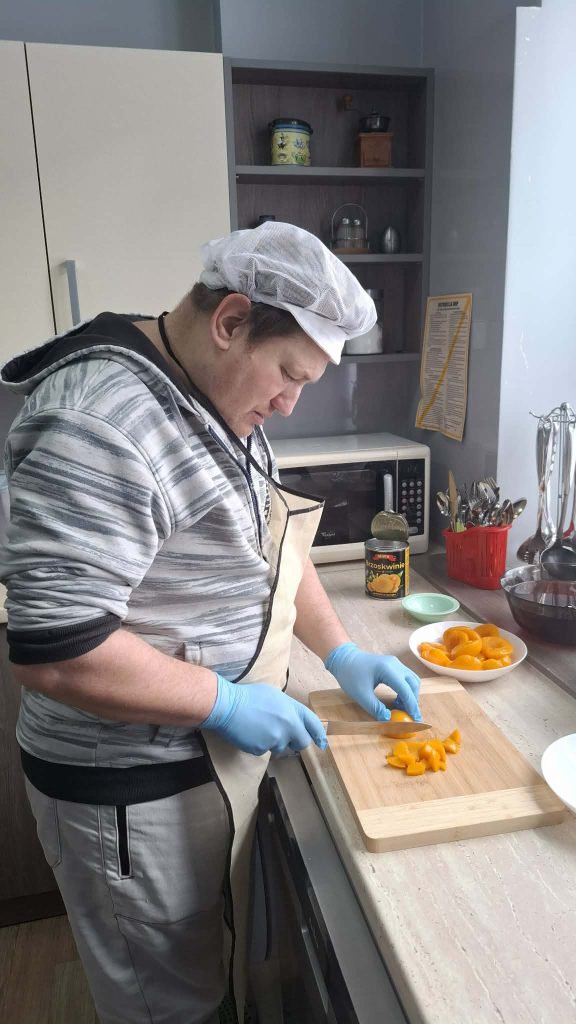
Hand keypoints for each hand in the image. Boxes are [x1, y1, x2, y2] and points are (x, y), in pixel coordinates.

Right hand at [200, 674, 327, 755]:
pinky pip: (265, 751)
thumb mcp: (274, 694)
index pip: (313, 724)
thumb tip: (292, 718)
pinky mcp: (262, 749)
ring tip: (260, 729)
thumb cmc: (249, 696)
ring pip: (281, 748)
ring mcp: (275, 739)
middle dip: (296, 742)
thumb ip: (288, 708)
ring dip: (275, 742)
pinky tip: (251, 734)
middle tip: (285, 737)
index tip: (322, 742)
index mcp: (292, 710)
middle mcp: (288, 726)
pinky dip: (260, 745)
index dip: (319, 734)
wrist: (227, 705)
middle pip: (302, 742)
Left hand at [324, 643, 421, 721]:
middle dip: (413, 700)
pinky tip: (397, 700)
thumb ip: (375, 708)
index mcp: (387, 669)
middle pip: (413, 683)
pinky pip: (405, 678)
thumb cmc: (349, 675)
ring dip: (410, 694)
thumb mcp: (360, 695)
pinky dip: (406, 690)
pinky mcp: (393, 665)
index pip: (405, 689)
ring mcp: (395, 663)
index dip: (411, 705)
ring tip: (401, 709)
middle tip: (410, 716)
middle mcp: (395, 664)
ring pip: (412, 680)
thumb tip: (388, 719)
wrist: (343, 658)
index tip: (415, 719)